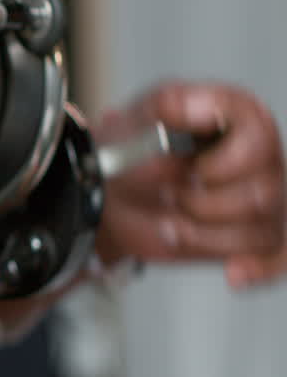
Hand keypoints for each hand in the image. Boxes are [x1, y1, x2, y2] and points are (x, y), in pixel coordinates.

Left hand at [95, 81, 286, 286]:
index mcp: (241, 119)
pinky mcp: (251, 234)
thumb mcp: (139, 117)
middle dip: (204, 203)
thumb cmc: (129, 148)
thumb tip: (200, 107)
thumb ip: (172, 103)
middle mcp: (262, 157)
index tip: (193, 171)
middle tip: (168, 196)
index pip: (259, 139)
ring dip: (204, 234)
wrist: (107, 193)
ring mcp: (263, 198)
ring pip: (260, 230)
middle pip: (263, 192)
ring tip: (170, 222)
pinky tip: (233, 273)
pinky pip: (277, 255)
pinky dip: (258, 268)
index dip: (222, 164)